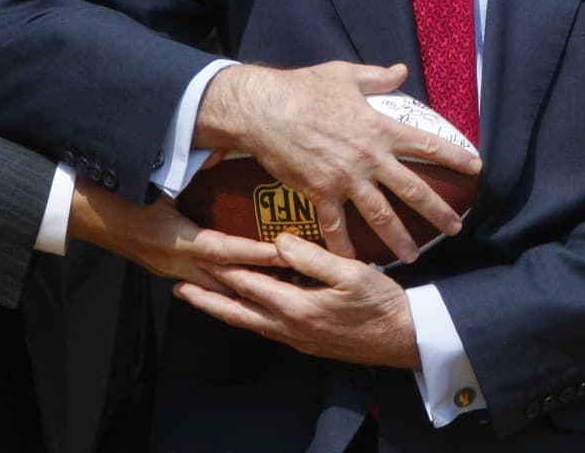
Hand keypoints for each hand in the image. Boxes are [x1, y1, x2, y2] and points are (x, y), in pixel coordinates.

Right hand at [69, 180, 280, 291]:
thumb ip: (189, 168)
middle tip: (295, 280)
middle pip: (225, 280)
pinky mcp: (169, 270)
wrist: (83, 214)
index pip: (222, 250)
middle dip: (260, 282)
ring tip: (282, 288)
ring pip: (217, 289)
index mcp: (173, 239)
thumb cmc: (115, 194)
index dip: (253, 253)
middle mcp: (175, 263)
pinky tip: (249, 287)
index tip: (282, 252)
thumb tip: (220, 149)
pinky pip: (205, 284)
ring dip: (247, 291)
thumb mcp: (153, 180)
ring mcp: (171, 271)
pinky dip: (228, 287)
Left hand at [175, 230, 420, 368]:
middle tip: (179, 289)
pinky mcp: (307, 343)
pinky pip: (266, 329)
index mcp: (296, 308)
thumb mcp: (348, 270)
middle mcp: (290, 328)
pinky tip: (246, 309)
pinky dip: (248, 317)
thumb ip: (309, 254)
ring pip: (249, 324)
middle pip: (237, 313)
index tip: (198, 256)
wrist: (406, 338)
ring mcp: (298, 339)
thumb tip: (277, 241)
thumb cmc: (381, 303)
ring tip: (201, 299)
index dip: (222, 268)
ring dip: (223, 310)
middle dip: (206, 299)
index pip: (248, 285)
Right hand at [195, 61, 480, 262]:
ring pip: (381, 215)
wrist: (265, 110)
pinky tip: (354, 261)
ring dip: (400, 238)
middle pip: (412, 190)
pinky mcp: (320, 193)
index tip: (477, 168)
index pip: (426, 144)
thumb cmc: (304, 88)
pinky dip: (346, 246)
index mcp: (379, 127)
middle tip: (456, 227)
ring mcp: (346, 179)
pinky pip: (337, 226)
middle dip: (438, 211)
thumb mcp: (344, 75)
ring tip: (413, 255)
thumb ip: (376, 77)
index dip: (454, 156)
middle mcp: (369, 157)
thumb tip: (401, 71)